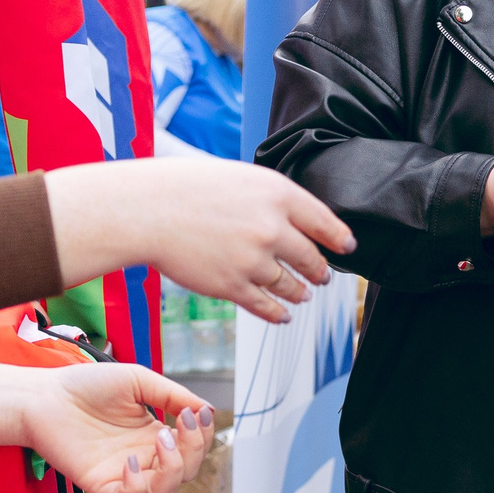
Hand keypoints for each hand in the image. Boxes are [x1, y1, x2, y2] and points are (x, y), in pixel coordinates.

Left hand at [0, 363, 214, 492]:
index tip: (199, 414)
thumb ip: (173, 395)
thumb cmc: (86, 386)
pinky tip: (131, 461)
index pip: (193, 447)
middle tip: (181, 424)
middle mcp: (144, 457)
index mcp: (155, 435)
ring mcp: (124, 472)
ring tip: (161, 439)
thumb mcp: (138, 381)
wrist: (44, 396)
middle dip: (194, 449)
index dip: (203, 435)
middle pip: (187, 470)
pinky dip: (137, 484)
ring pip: (165, 490)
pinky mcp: (102, 484)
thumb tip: (207, 409)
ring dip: (174, 468)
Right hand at [48, 157, 353, 325]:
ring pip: (292, 286)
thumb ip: (271, 199)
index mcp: (277, 194)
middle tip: (323, 276)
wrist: (146, 209)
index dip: (339, 239)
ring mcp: (254, 259)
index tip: (347, 248)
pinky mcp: (233, 285)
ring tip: (302, 294)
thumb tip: (295, 220)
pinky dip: (278, 313)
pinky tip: (283, 314)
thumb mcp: (239, 177)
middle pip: (312, 259)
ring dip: (300, 292)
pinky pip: (267, 306)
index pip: (325, 222)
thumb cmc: (185, 187)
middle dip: (320, 271)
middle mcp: (272, 227)